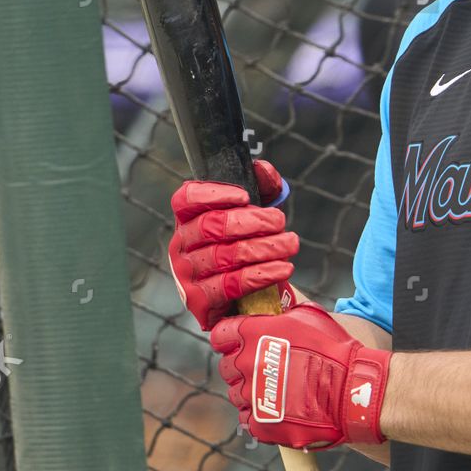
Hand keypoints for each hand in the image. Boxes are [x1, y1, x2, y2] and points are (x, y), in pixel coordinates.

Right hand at [169, 159, 296, 330]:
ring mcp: (187, 274)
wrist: (249, 296)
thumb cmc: (248, 246)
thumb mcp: (258, 213)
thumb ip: (262, 186)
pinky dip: (260, 275)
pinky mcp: (200, 301)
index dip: (213, 194)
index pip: (186, 199)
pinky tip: (283, 268)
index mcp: (188, 219)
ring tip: (289, 244)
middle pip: (211, 225)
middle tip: (279, 221)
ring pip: (224, 255)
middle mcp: (181, 245)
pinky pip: (230, 285)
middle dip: (251, 221)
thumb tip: (262, 169)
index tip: (245, 197)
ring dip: (263, 248)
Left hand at [210, 302, 390, 448]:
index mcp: (251, 334)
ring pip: (237, 394)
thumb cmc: (333, 348)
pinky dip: (259, 415)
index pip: (220, 335)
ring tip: (276, 390)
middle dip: (242, 366)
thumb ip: (279, 312)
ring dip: (251, 391)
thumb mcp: (306, 316)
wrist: (351, 388)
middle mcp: (245, 364)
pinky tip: (278, 408)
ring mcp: (251, 395)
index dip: (230, 339)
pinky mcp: (261, 422)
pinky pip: (248, 418)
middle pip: (227, 366)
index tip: (241, 342)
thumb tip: (271, 304)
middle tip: (266, 367)